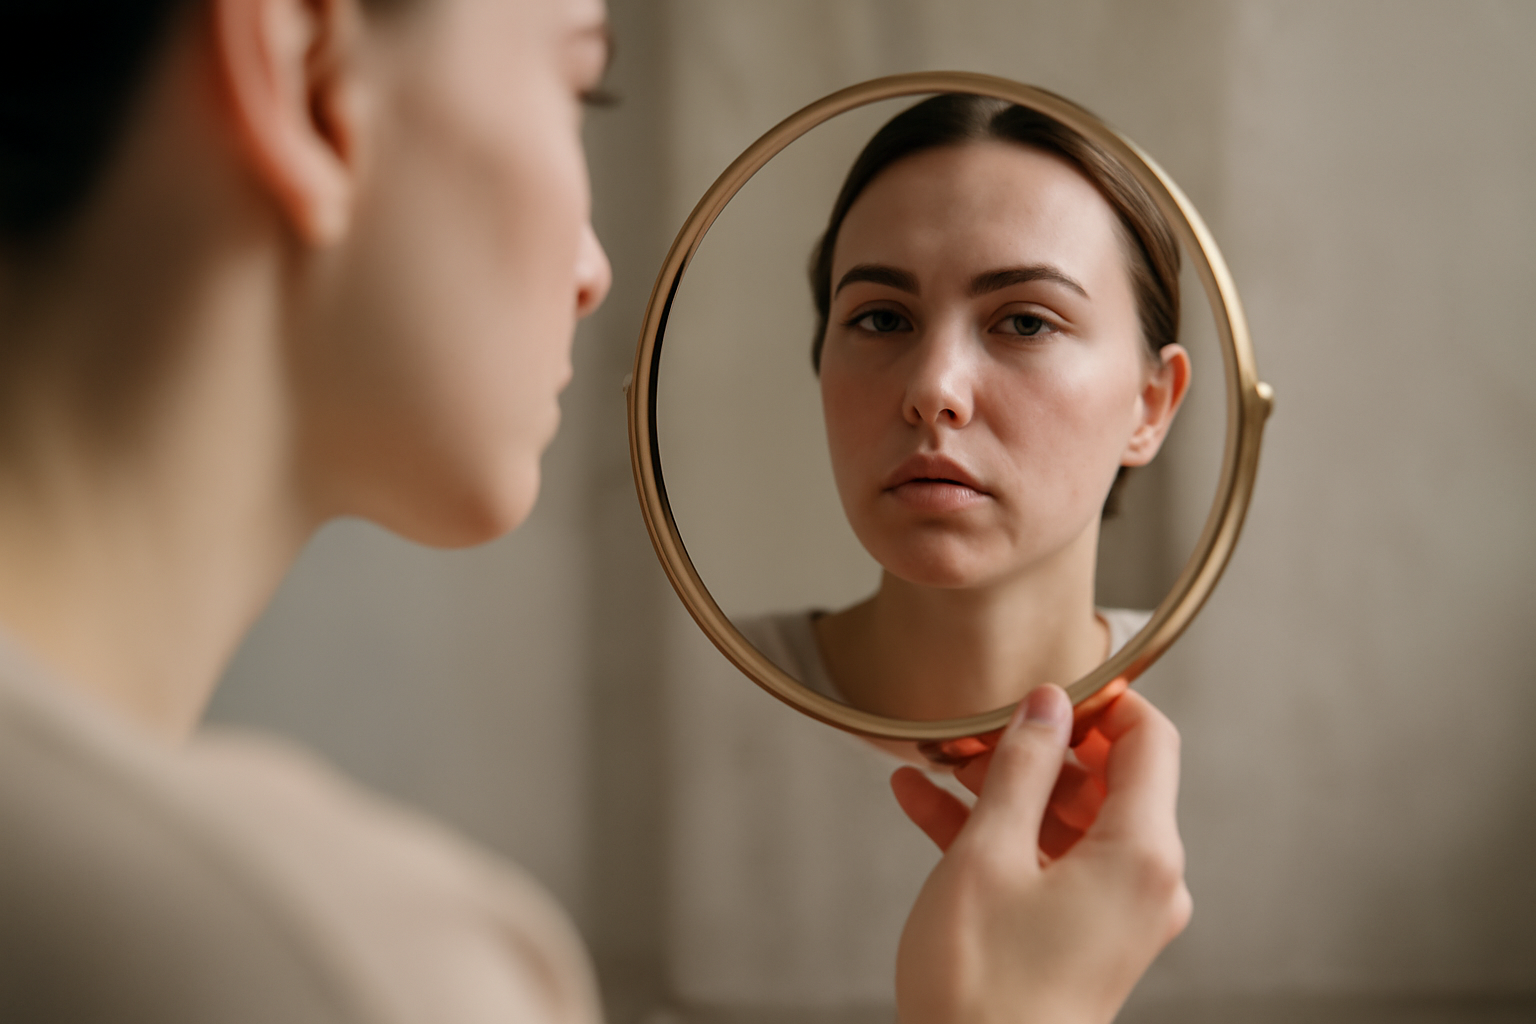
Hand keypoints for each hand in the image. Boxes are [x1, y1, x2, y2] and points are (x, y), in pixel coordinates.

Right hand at [890, 685, 1190, 1023]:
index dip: (1098, 701)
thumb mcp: (989, 853)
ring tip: (935, 763)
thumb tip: (1047, 704)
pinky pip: (1046, 862)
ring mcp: (1116, 913)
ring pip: (1065, 820)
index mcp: (1142, 853)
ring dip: (1003, 787)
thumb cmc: (983, 985)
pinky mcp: (1082, 937)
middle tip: (971, 730)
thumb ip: (1023, 767)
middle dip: (1036, 746)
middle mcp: (1145, 881)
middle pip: (1104, 779)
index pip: (1149, 740)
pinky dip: (997, 833)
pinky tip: (924, 804)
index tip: (1040, 687)